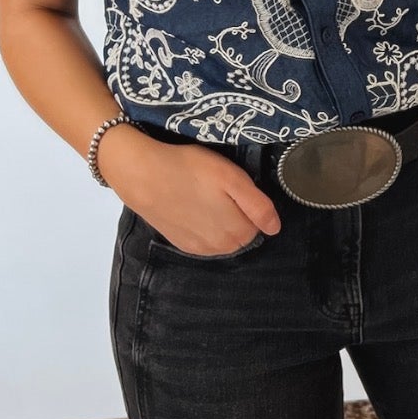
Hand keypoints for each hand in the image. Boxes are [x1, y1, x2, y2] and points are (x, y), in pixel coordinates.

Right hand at [103, 129, 282, 257]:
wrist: (142, 174)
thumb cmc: (189, 169)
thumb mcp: (232, 178)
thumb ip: (259, 206)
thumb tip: (275, 228)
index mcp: (238, 232)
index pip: (259, 224)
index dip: (250, 202)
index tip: (235, 186)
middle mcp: (221, 248)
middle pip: (243, 232)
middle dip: (238, 213)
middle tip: (219, 188)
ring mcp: (199, 248)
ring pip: (224, 237)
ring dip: (221, 220)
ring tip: (205, 195)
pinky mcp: (181, 244)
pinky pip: (205, 239)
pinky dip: (204, 225)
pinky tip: (192, 206)